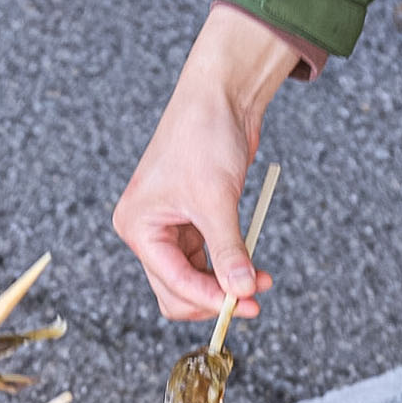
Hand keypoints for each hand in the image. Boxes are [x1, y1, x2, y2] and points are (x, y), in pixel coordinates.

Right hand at [114, 5, 295, 320]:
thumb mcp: (216, 200)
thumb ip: (228, 251)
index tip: (243, 304)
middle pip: (177, 290)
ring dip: (226, 285)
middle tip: (253, 302)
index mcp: (139, 226)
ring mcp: (170, 230)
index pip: (171, 281)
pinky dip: (230, 268)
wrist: (220, 98)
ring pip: (194, 280)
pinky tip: (255, 268)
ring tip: (262, 283)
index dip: (208, 297)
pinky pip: (208, 261)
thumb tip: (241, 292)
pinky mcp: (193, 223)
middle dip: (214, 297)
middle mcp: (148, 232)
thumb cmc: (204, 137)